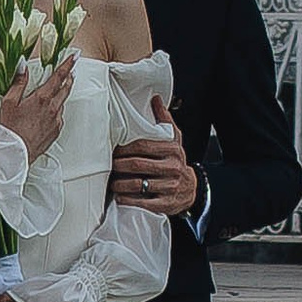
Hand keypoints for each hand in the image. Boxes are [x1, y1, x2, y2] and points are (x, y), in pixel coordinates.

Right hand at [0, 50, 76, 157]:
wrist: (14, 154)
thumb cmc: (10, 129)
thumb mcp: (9, 102)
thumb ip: (18, 82)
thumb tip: (23, 66)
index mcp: (42, 98)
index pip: (59, 77)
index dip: (67, 65)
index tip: (74, 56)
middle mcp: (53, 109)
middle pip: (65, 88)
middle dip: (69, 78)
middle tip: (71, 71)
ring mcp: (56, 121)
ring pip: (62, 103)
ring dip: (61, 95)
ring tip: (56, 92)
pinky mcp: (56, 131)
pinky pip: (59, 117)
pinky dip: (56, 110)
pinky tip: (48, 112)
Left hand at [112, 92, 201, 217]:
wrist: (192, 188)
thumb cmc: (176, 160)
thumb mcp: (175, 138)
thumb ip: (164, 119)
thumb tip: (156, 98)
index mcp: (172, 150)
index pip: (143, 146)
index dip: (124, 148)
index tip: (113, 150)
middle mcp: (172, 167)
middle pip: (138, 165)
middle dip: (119, 165)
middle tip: (108, 166)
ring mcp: (169, 186)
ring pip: (138, 185)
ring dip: (120, 184)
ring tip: (111, 182)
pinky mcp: (166, 203)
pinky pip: (144, 202)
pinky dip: (129, 200)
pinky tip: (120, 197)